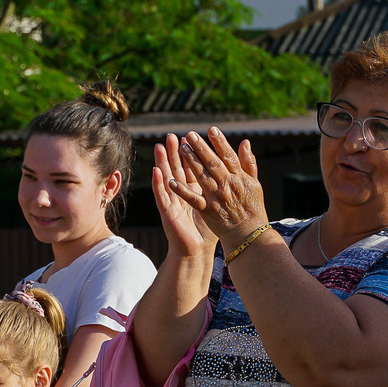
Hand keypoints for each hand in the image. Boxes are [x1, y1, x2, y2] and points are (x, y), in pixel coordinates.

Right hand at [152, 141, 213, 256]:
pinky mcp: (167, 212)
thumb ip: (223, 185)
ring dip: (162, 163)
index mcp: (194, 191)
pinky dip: (158, 184)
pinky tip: (156, 171)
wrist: (198, 251)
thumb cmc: (210, 228)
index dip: (189, 153)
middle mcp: (181, 194)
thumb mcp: (217, 203)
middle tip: (171, 136)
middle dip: (174, 153)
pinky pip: (162, 196)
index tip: (189, 137)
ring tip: (159, 147)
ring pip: (166, 179)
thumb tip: (231, 170)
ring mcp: (172, 202)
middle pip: (176, 169)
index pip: (190, 168)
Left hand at [159, 129, 269, 242]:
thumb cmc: (252, 207)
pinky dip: (182, 191)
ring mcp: (217, 198)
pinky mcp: (207, 210)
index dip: (220, 142)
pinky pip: (193, 199)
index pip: (228, 156)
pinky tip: (171, 181)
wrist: (249, 234)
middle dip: (201, 148)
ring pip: (202, 177)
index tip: (211, 129)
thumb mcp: (255, 183)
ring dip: (191, 162)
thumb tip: (245, 142)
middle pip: (213, 163)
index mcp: (239, 178)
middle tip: (190, 135)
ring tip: (181, 149)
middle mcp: (227, 185)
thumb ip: (249, 163)